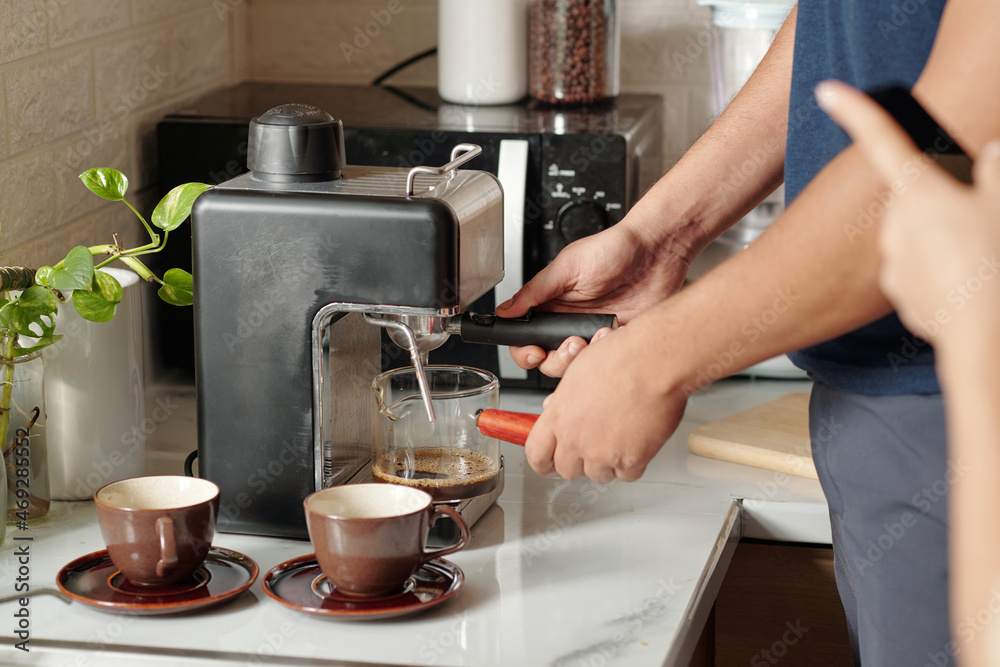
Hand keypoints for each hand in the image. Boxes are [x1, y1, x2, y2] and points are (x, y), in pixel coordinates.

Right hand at [496, 221, 688, 376]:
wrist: (657, 251)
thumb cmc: (614, 249)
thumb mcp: (567, 267)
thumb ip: (535, 292)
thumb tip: (506, 310)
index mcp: (551, 305)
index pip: (526, 338)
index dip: (525, 351)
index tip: (533, 352)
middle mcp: (569, 322)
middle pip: (548, 359)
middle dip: (556, 359)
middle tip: (571, 343)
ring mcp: (592, 333)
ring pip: (576, 366)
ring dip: (583, 356)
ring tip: (595, 335)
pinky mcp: (616, 340)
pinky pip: (604, 361)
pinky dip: (606, 353)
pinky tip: (612, 334)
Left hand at [523, 320, 686, 481]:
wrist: (654, 362)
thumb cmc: (620, 358)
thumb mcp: (576, 373)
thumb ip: (563, 402)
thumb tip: (559, 412)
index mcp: (558, 417)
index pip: (536, 453)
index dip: (542, 462)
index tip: (548, 462)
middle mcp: (576, 439)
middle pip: (566, 470)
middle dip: (577, 463)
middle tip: (589, 448)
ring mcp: (603, 452)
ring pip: (597, 476)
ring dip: (605, 464)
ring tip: (617, 440)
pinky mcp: (631, 460)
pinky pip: (627, 475)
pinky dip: (632, 464)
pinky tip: (635, 443)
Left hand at [816, 80, 999, 345]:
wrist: (985, 336)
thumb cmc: (995, 264)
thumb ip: (996, 171)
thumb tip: (994, 154)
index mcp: (919, 190)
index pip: (883, 139)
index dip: (856, 111)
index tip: (830, 93)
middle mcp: (895, 223)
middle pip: (912, 196)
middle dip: (939, 200)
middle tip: (976, 215)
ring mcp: (894, 261)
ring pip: (917, 237)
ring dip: (941, 239)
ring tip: (980, 256)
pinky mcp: (900, 296)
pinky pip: (920, 273)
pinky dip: (940, 273)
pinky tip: (967, 283)